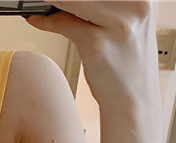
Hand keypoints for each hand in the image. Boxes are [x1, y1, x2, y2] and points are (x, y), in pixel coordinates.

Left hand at [27, 2, 157, 106]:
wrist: (134, 100)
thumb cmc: (126, 60)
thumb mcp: (123, 19)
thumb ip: (101, 1)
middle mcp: (137, 3)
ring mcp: (119, 23)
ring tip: (37, 1)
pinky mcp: (98, 44)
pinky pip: (63, 22)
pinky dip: (46, 20)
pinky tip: (37, 18)